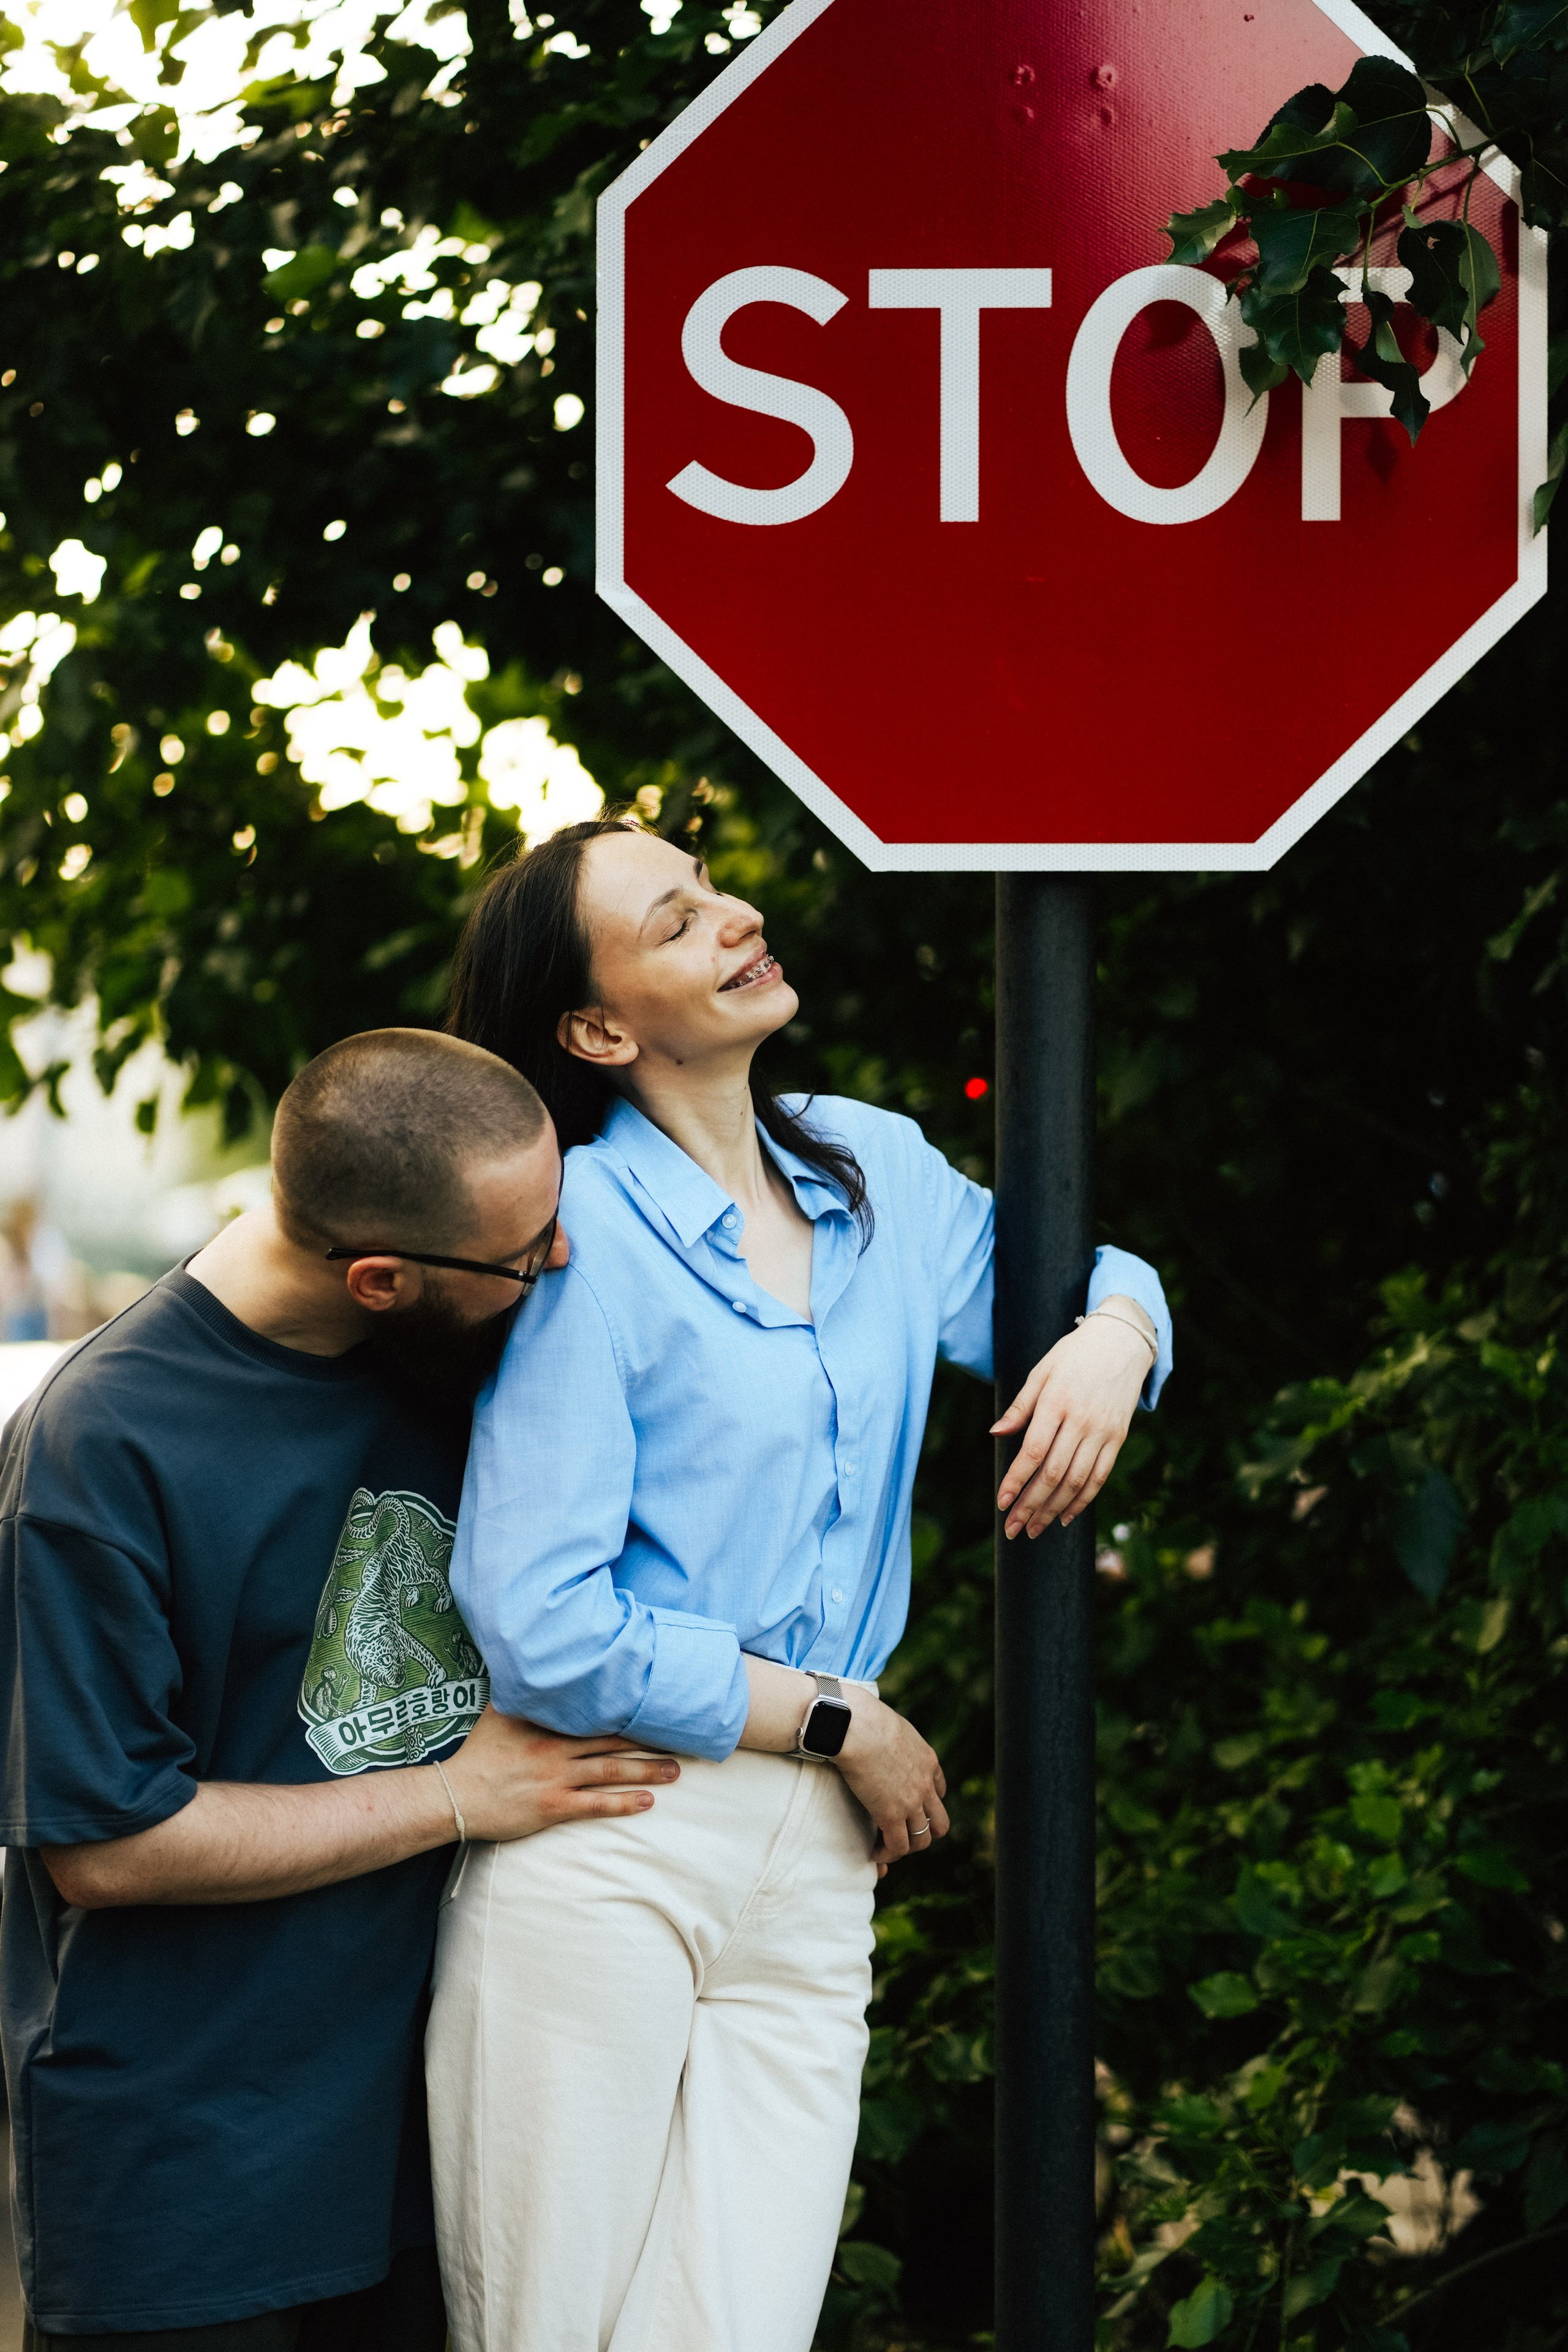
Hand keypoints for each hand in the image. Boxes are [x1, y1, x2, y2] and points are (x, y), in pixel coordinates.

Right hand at [442, 1706, 677, 1841]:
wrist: (455, 1796)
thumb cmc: (478, 1754)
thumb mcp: (498, 1712)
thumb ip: (521, 1692)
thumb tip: (532, 1665)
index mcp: (547, 1721)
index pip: (596, 1711)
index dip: (628, 1708)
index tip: (656, 1703)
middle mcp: (556, 1746)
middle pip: (613, 1739)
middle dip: (649, 1739)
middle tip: (681, 1737)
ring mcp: (556, 1777)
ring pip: (611, 1770)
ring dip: (646, 1770)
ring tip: (675, 1770)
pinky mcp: (553, 1806)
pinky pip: (596, 1804)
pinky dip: (624, 1803)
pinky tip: (647, 1802)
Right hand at [834, 1693, 948, 1870]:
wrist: (854, 1725)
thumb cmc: (862, 1718)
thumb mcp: (891, 1725)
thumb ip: (892, 1737)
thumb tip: (875, 1733)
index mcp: (927, 1760)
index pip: (939, 1791)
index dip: (925, 1804)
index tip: (907, 1807)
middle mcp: (926, 1784)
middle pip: (939, 1822)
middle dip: (924, 1831)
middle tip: (901, 1833)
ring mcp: (911, 1801)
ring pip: (922, 1839)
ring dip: (906, 1847)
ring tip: (886, 1848)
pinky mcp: (891, 1814)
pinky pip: (897, 1846)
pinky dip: (887, 1854)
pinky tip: (874, 1853)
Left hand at [992, 1300, 1151, 1540]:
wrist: (1122, 1342)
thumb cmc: (1074, 1354)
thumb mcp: (1041, 1371)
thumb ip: (1020, 1406)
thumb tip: (995, 1433)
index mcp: (1056, 1402)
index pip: (1033, 1452)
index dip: (1016, 1481)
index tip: (1002, 1503)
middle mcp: (1081, 1421)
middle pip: (1053, 1474)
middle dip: (1030, 1506)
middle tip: (1013, 1529)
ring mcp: (1102, 1432)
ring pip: (1076, 1481)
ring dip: (1053, 1510)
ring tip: (1034, 1529)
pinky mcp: (1117, 1438)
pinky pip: (1099, 1477)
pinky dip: (1082, 1501)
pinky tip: (1065, 1517)